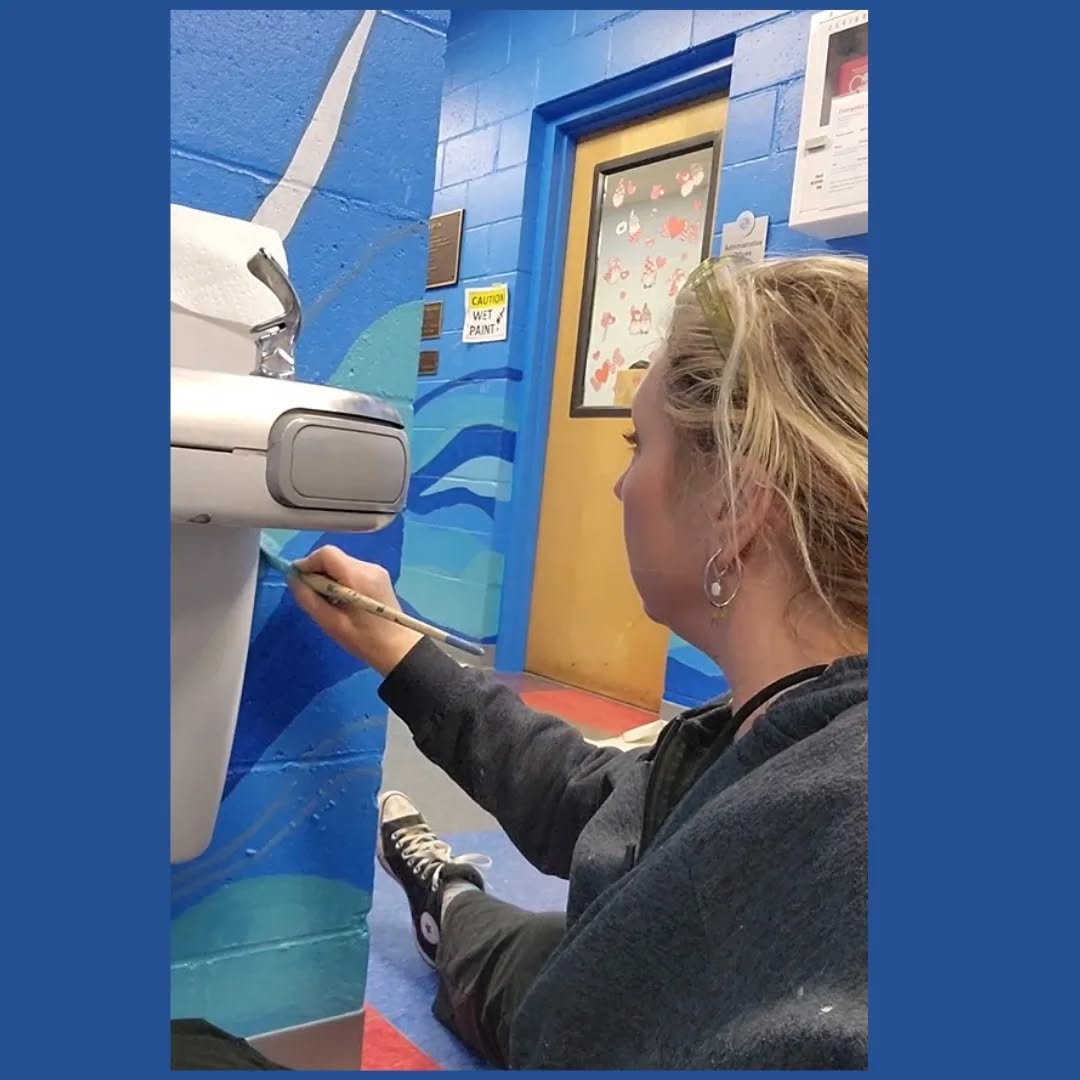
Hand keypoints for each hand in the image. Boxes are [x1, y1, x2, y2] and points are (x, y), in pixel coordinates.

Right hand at [288, 545, 421, 675]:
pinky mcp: (378, 576)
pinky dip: (340, 580)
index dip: (307, 563)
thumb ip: (308, 599)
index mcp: (359, 577)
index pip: (326, 553)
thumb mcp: (331, 623)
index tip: (298, 582)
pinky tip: (341, 601)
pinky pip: (351, 570)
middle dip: (317, 573)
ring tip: (327, 602)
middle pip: (333, 558)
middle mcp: (369, 567)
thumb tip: (292, 578)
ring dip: (328, 578)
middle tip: (313, 597)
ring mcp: (376, 570)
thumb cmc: (365, 641)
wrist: (399, 649)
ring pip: (341, 564)